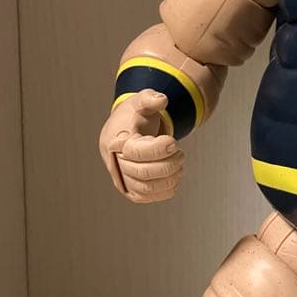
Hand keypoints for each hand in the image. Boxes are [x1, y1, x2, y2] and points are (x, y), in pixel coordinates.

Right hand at [98, 89, 183, 203]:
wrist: (125, 133)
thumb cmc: (134, 116)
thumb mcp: (140, 101)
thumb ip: (149, 98)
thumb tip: (161, 100)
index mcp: (115, 141)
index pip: (136, 152)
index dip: (159, 150)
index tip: (174, 142)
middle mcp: (115, 162)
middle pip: (142, 173)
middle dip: (168, 164)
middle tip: (181, 154)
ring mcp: (121, 179)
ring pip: (146, 188)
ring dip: (169, 179)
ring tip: (179, 166)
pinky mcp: (130, 190)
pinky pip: (147, 198)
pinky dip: (165, 191)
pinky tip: (175, 178)